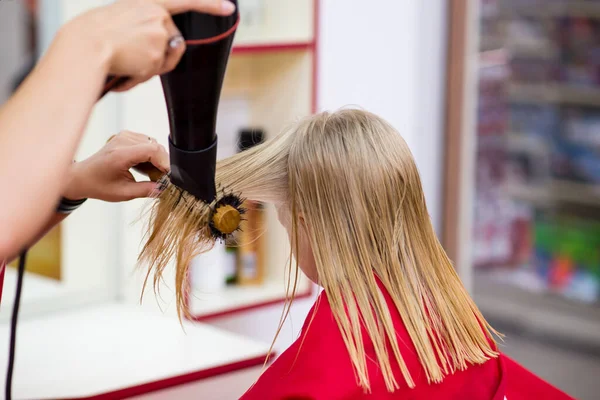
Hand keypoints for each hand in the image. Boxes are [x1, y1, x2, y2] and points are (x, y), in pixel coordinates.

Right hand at [59, 0, 235, 90]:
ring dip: (148, 68)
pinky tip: (123, 73)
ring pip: (165, 60)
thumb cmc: (94, 34)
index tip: (228, 7)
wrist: (85, 45)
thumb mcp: (120, 16)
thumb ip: (143, 25)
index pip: (185, 1)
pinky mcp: (158, 55)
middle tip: (134, 60)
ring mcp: (160, 35)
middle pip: (174, 43)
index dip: (210, 4)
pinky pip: (154, 73)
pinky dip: (138, 78)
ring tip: (124, 65)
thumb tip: (166, 45)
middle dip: (161, 56)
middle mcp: (158, 16)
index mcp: (148, 2)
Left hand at [62, 131, 169, 201]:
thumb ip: (146, 190)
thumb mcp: (124, 193)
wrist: (83, 176)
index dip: (164, 162)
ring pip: (153, 144)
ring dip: (156, 159)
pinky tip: (143, 166)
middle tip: (160, 179)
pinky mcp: (126, 136)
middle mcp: (123, 141)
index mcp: (120, 154)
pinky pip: (147, 142)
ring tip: (150, 174)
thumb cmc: (99, 185)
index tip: (168, 176)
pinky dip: (150, 155)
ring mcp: (124, 136)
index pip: (152, 150)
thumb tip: (164, 189)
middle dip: (162, 163)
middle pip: (155, 146)